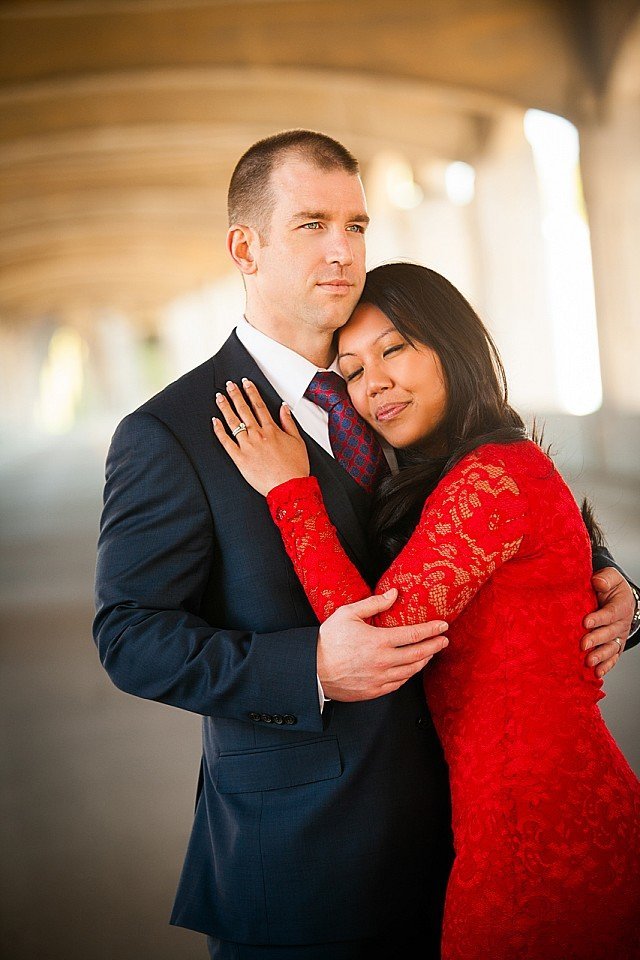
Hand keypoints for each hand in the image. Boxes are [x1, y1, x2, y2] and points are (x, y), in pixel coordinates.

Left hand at [212, 379, 309, 495]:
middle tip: (229, 385)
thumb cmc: (295, 468)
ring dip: (225, 408)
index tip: (245, 383)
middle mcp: (258, 435)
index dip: (251, 392)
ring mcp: (247, 446)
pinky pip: (226, 442)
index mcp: (272, 430)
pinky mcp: (240, 459)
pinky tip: (214, 421)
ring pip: (233, 422)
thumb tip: (284, 408)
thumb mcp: (298, 441)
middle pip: (244, 410)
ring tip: (219, 397)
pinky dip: (219, 431)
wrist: (290, 488)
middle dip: (235, 395)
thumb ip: (289, 422)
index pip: (259, 405)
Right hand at [317, 588, 448, 700]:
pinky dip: (408, 675)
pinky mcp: (374, 691)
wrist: (312, 669)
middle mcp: (383, 661)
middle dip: (435, 646)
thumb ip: (374, 603)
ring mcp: (379, 678)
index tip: (442, 625)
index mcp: (379, 641)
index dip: (431, 630)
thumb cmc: (327, 641)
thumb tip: (393, 594)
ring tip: (430, 653)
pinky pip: (398, 684)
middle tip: (444, 640)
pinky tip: (411, 669)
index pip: (414, 635)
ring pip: (411, 671)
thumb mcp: (348, 614)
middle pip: (418, 654)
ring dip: (424, 661)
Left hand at [582, 567, 634, 677]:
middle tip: (583, 644)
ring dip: (601, 656)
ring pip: (612, 648)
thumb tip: (598, 583)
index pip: (611, 613)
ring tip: (589, 662)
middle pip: (610, 633)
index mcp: (621, 605)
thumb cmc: (610, 586)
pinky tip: (597, 673)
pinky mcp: (615, 645)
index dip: (599, 618)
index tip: (585, 621)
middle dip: (597, 639)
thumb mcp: (610, 576)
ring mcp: (619, 636)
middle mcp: (622, 623)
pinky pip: (612, 657)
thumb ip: (605, 578)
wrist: (617, 597)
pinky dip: (606, 666)